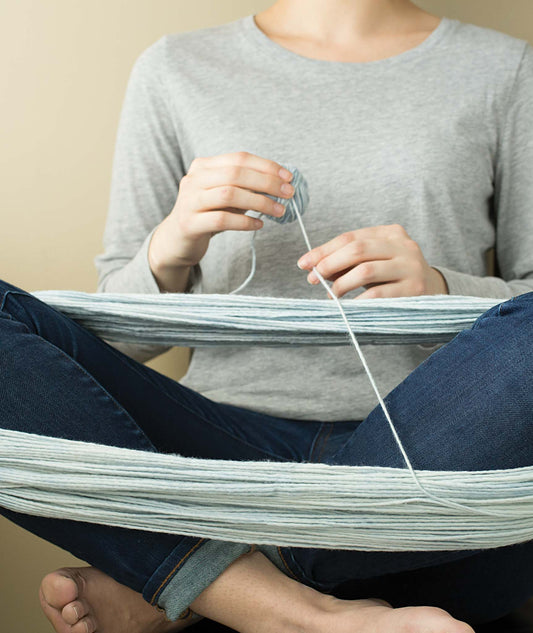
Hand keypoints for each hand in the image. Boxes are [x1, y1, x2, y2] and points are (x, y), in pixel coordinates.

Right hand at [149, 152, 294, 271]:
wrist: (177, 240)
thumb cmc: (207, 215)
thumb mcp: (225, 196)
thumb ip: (245, 187)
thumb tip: (280, 183)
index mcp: (203, 166)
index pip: (239, 158)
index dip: (266, 166)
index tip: (288, 177)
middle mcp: (194, 179)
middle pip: (235, 174)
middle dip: (267, 182)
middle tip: (288, 194)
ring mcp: (189, 201)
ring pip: (229, 195)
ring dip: (259, 202)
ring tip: (278, 211)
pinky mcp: (189, 223)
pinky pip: (221, 220)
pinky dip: (244, 222)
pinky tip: (259, 225)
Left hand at [296, 224, 448, 298]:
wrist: (433, 292)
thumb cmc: (393, 276)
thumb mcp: (372, 262)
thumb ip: (346, 261)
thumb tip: (313, 267)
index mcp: (390, 233)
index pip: (350, 237)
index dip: (324, 250)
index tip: (304, 263)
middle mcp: (403, 245)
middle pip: (357, 249)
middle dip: (329, 264)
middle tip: (313, 279)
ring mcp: (410, 267)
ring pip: (366, 270)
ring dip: (341, 284)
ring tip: (332, 295)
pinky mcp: (414, 289)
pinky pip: (378, 294)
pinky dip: (358, 301)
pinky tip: (350, 306)